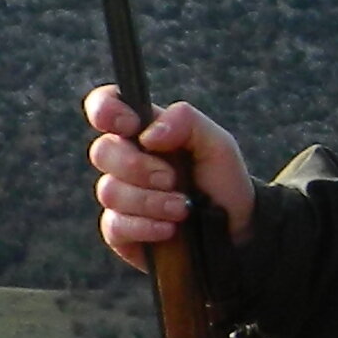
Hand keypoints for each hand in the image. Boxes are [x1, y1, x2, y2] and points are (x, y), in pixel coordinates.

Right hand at [84, 86, 254, 268]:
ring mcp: (120, 196)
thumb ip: (185, 121)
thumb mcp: (217, 143)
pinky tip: (169, 229)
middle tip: (172, 178)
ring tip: (182, 208)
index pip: (105, 106)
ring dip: (151, 201)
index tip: (130, 125)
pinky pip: (114, 225)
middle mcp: (125, 160)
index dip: (105, 109)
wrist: (236, 230)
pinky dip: (146, 227)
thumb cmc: (221, 181)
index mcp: (144, 132)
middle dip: (138, 166)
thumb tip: (147, 134)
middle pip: (101, 151)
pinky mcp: (119, 231)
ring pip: (109, 191)